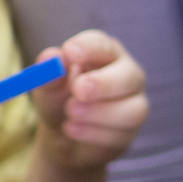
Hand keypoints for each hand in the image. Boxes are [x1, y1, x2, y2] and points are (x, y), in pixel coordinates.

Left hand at [27, 31, 148, 178]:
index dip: (90, 48)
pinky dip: (92, 133)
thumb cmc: (59, 100)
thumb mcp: (48, 87)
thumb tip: (49, 57)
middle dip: (103, 83)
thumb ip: (49, 74)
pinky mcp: (131, 131)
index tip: (70, 53)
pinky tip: (73, 130)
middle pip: (129, 76)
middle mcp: (127, 75)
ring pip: (132, 109)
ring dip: (97, 113)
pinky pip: (120, 134)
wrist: (63, 136)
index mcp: (105, 55)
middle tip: (78, 90)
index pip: (104, 45)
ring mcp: (134, 103)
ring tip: (69, 115)